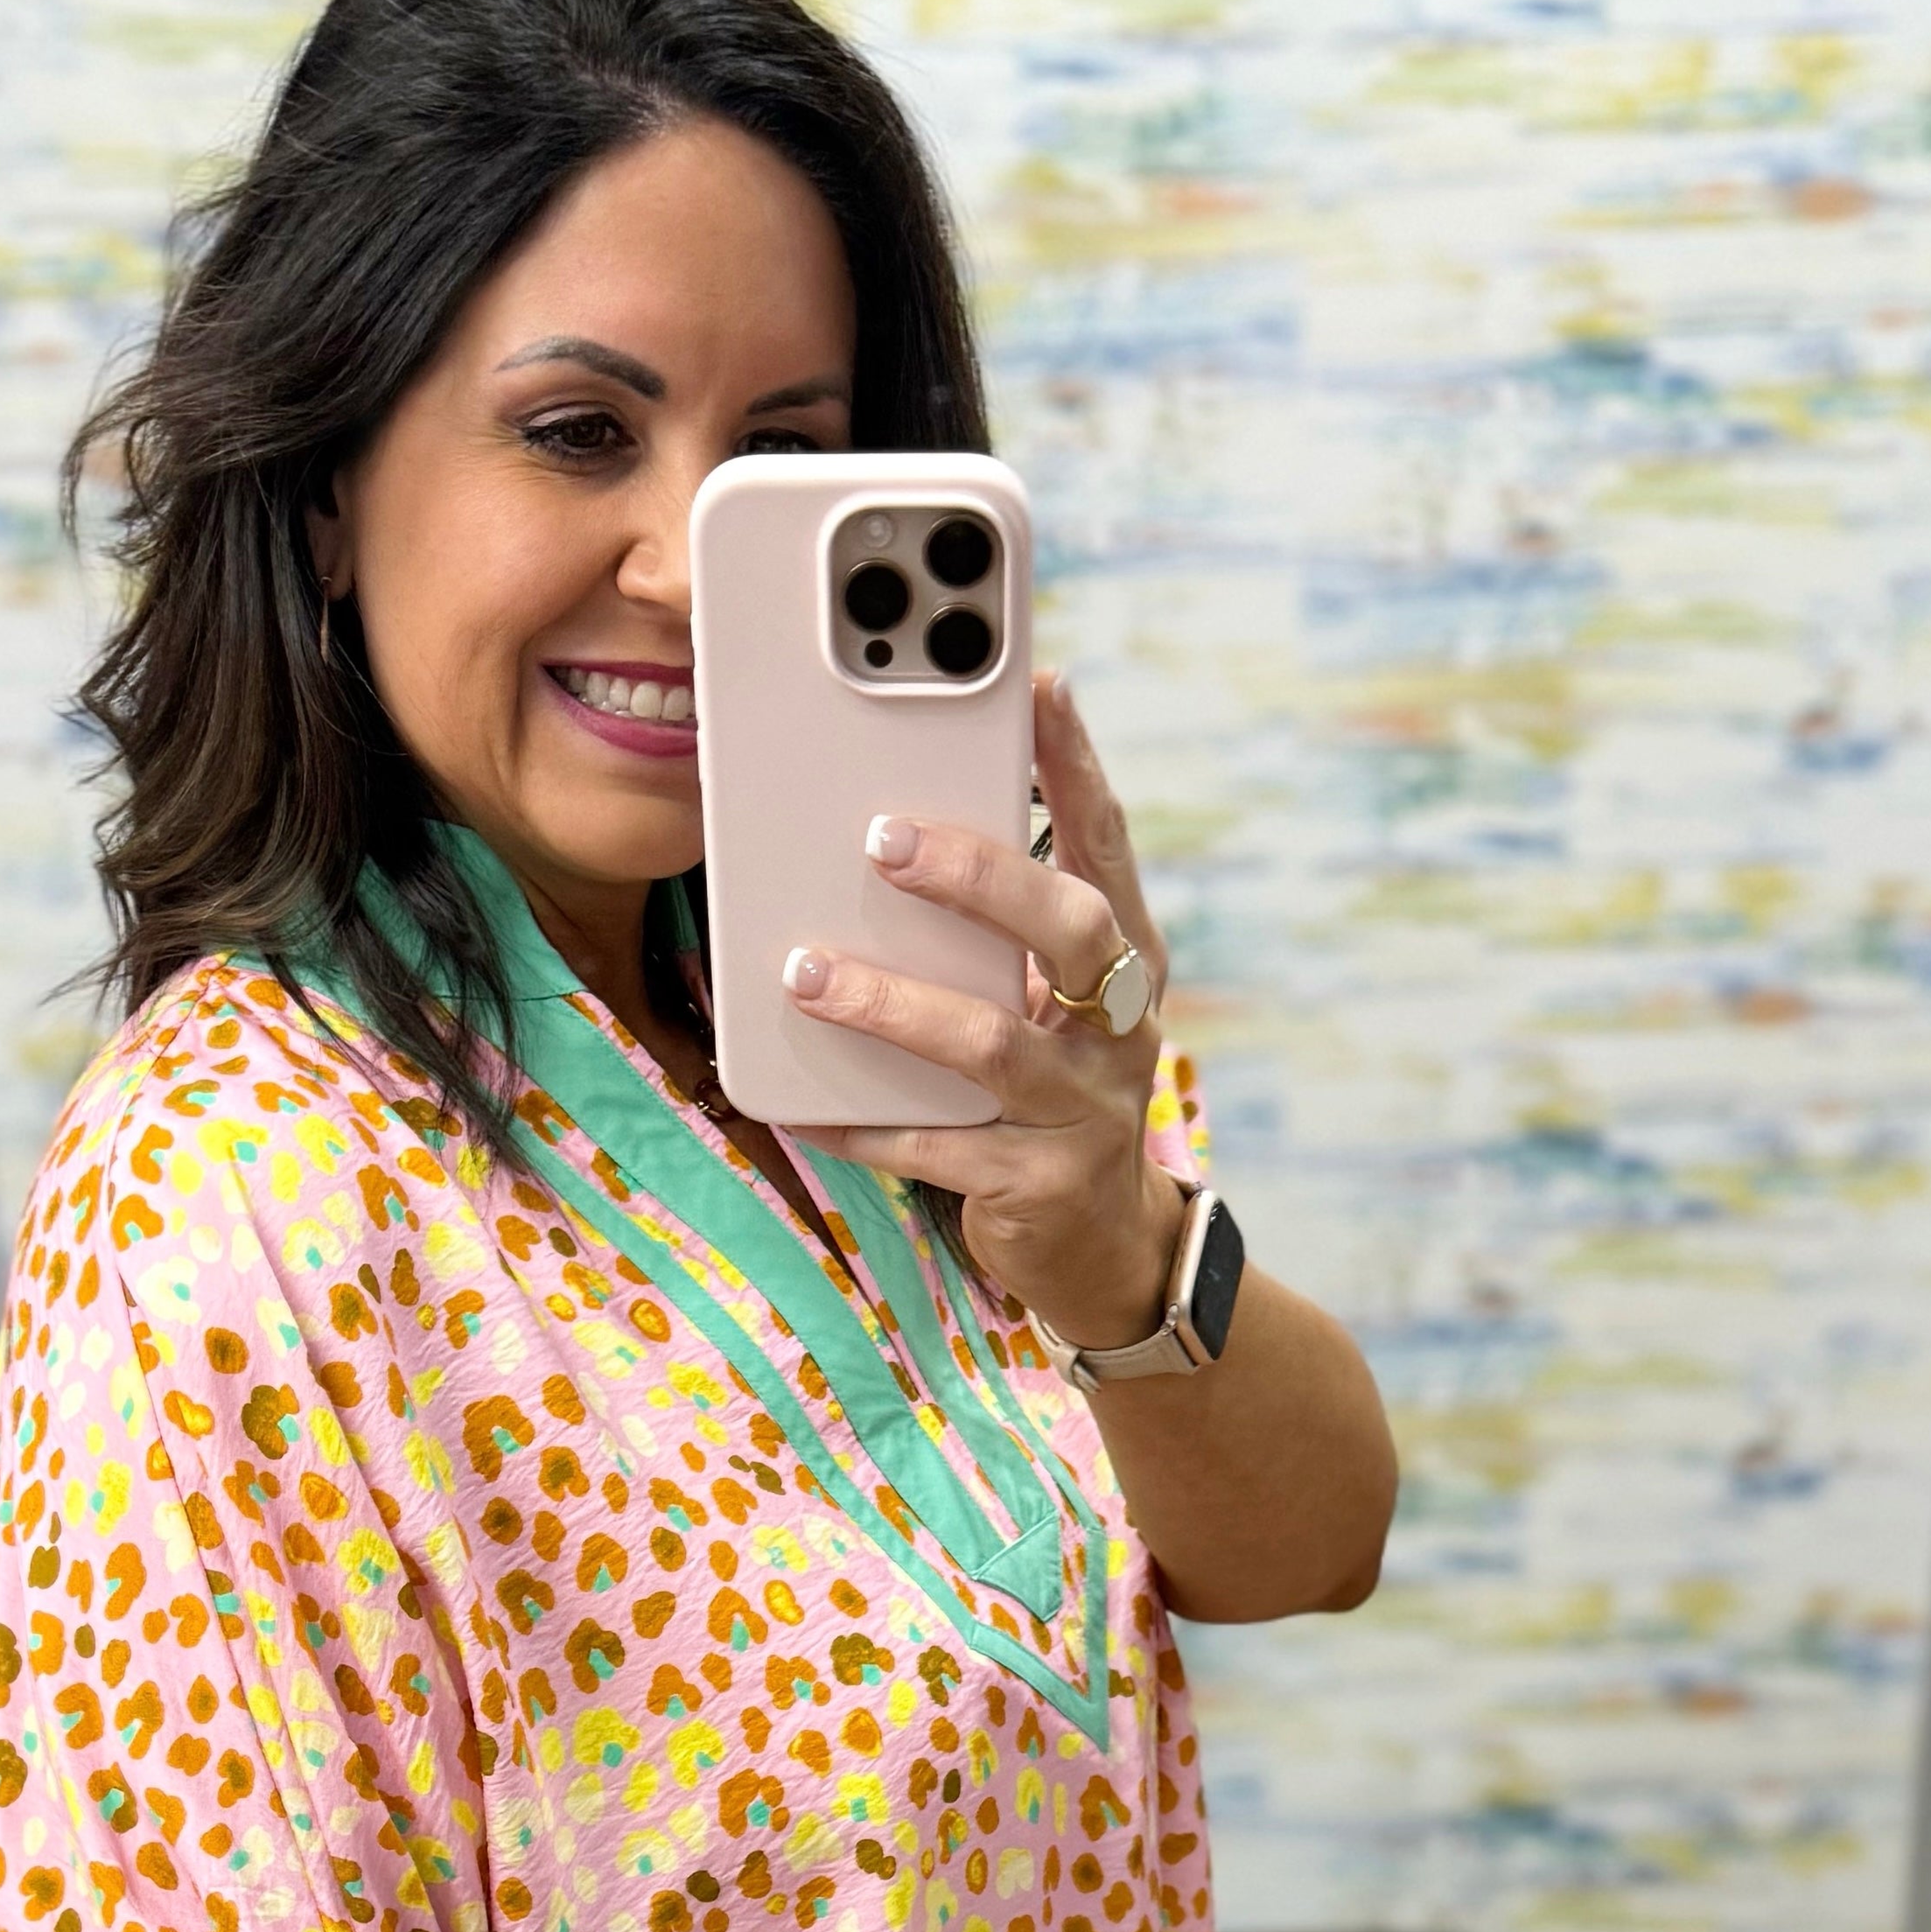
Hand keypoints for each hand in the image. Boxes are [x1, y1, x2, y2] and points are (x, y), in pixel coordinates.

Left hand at [776, 668, 1186, 1353]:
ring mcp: (1086, 1109)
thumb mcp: (1043, 1003)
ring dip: (892, 1004)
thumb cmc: (1048, 1092)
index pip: (1107, 845)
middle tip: (883, 840)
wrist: (1098, 1244)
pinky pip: (936, 1148)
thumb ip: (995, 934)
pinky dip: (864, 1122)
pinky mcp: (1037, 1184)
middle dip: (980, 878)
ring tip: (806, 974)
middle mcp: (1121, 1027)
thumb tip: (882, 834)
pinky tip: (803, 1104)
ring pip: (990, 1043)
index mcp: (1127, 961)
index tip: (1041, 687)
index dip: (1079, 766)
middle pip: (1070, 931)